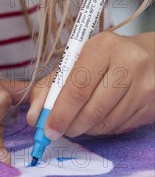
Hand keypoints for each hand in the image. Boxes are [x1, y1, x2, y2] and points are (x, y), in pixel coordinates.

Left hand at [27, 31, 154, 139]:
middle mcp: (128, 63)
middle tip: (60, 130)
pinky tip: (98, 119)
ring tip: (78, 123)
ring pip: (106, 123)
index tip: (47, 127)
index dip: (59, 112)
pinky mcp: (151, 105)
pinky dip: (103, 129)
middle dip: (70, 125)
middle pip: (92, 109)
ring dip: (86, 129)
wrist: (150, 55)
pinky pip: (120, 127)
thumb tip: (34, 116)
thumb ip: (51, 85)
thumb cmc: (106, 57)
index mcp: (103, 46)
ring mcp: (144, 86)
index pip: (77, 87)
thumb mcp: (77, 59)